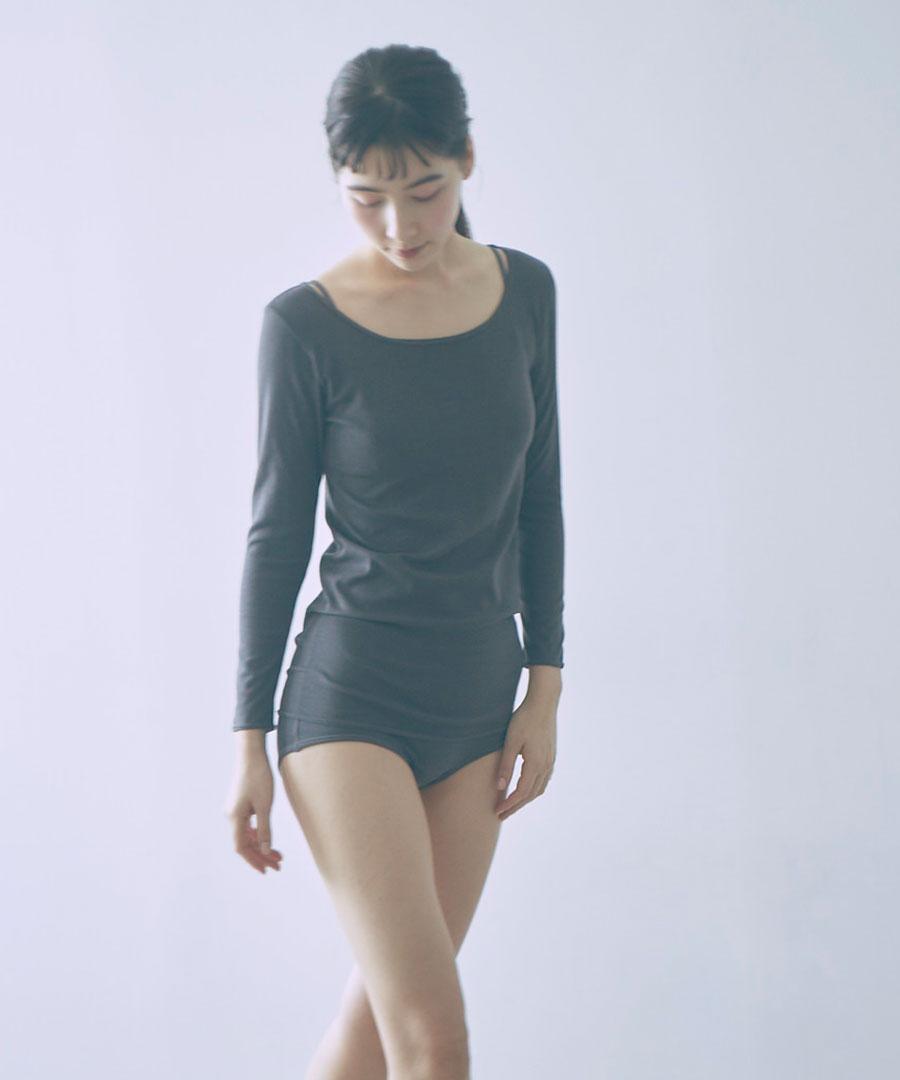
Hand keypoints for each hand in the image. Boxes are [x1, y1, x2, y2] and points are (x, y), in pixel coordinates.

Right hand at [224, 748, 282, 873]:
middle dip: (260, 856)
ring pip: (247, 835)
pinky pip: (247, 825)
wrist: (251, 754)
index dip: (253, 860)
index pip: (242, 847)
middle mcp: (231, 816)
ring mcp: (235, 810)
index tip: (266, 870)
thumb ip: (264, 829)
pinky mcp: (240, 804)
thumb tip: (264, 850)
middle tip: (278, 865)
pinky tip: (267, 839)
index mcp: (234, 817)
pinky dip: (258, 834)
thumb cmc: (258, 777)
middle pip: (244, 843)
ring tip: (278, 856)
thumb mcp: (265, 805)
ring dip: (260, 846)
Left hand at [495, 693, 557, 820]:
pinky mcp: (551, 755)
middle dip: (516, 806)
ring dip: (525, 799)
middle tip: (501, 814)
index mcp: (535, 764)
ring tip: (511, 804)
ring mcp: (550, 761)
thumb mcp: (510, 742)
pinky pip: (544, 780)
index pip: (521, 793)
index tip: (497, 811)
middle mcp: (546, 766)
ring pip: (539, 788)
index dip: (509, 804)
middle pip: (531, 794)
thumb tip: (499, 787)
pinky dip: (533, 789)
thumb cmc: (524, 719)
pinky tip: (525, 788)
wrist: (543, 702)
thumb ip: (505, 766)